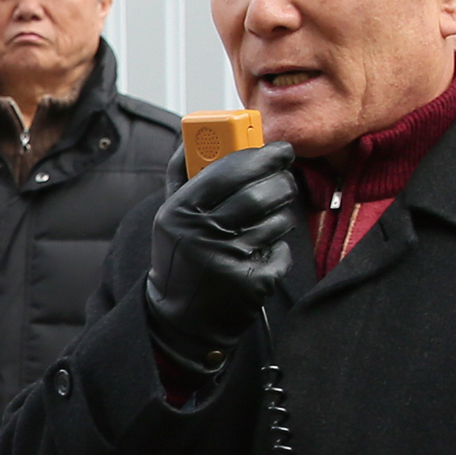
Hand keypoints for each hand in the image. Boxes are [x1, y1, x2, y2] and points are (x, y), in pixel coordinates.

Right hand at [146, 143, 297, 371]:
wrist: (179, 319)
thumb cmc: (179, 259)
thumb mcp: (170, 218)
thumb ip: (182, 176)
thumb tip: (190, 135)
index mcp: (180, 211)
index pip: (229, 169)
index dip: (261, 154)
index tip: (280, 149)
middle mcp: (201, 234)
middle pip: (261, 192)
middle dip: (283, 182)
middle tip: (285, 180)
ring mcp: (227, 259)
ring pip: (279, 220)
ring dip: (281, 217)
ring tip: (269, 221)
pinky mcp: (250, 282)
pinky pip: (283, 251)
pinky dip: (278, 251)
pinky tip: (260, 255)